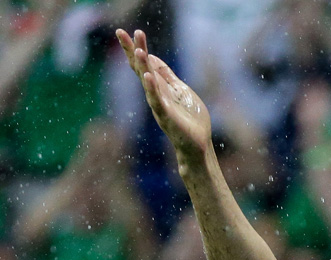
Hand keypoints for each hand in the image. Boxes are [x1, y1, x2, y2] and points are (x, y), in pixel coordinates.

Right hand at [116, 29, 211, 163]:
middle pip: (141, 69)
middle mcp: (155, 94)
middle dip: (133, 51)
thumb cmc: (189, 119)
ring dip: (143, 66)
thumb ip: (167, 76)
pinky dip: (152, 88)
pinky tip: (148, 76)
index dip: (139, 48)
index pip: (146, 64)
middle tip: (121, 32)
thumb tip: (153, 57)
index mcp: (160, 87)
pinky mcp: (166, 117)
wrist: (197, 145)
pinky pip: (157, 100)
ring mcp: (159, 105)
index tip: (134, 31)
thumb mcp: (180, 91)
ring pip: (148, 83)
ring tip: (139, 51)